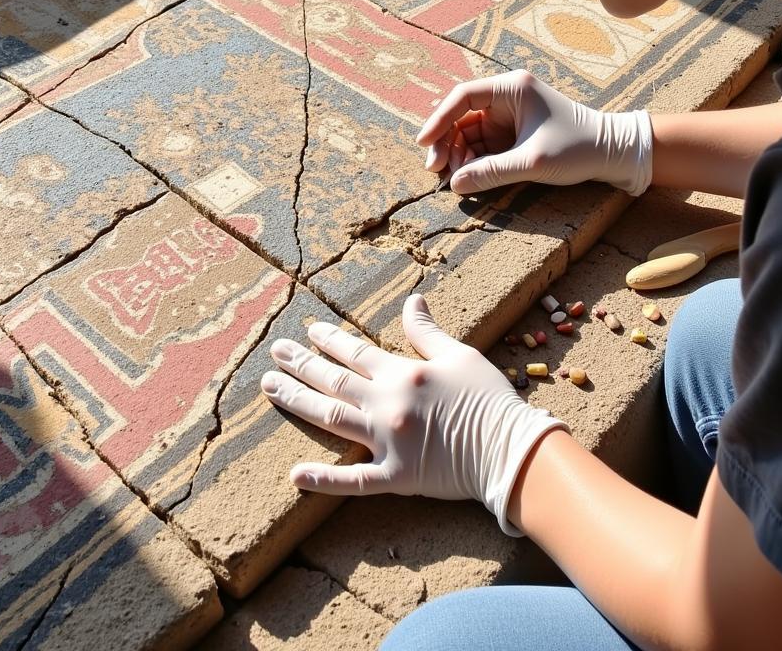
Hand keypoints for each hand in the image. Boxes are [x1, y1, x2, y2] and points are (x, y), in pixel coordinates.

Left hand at [260, 294, 567, 535]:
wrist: (511, 449)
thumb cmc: (490, 398)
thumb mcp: (460, 355)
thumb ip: (427, 332)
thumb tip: (411, 300)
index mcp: (404, 373)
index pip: (356, 353)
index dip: (330, 340)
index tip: (308, 330)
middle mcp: (388, 404)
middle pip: (335, 380)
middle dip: (301, 364)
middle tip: (274, 353)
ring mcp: (388, 442)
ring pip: (332, 417)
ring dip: (298, 401)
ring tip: (270, 387)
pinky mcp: (395, 478)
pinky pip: (354, 481)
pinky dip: (324, 479)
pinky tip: (295, 475)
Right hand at [417, 69, 652, 195]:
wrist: (613, 154)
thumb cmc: (578, 148)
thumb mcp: (531, 163)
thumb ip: (491, 172)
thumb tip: (454, 184)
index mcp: (512, 88)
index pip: (463, 97)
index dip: (439, 119)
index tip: (424, 144)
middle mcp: (507, 97)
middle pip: (461, 116)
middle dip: (447, 143)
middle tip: (437, 171)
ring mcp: (510, 116)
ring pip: (469, 133)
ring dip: (459, 155)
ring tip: (456, 180)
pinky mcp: (514, 134)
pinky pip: (484, 145)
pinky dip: (474, 161)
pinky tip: (470, 178)